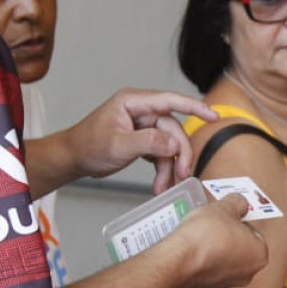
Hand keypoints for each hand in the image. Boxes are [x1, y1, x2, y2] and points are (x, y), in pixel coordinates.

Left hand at [67, 89, 216, 189]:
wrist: (73, 159)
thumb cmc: (87, 145)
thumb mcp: (118, 145)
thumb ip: (148, 142)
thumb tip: (174, 144)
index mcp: (133, 103)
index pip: (169, 101)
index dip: (193, 107)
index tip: (213, 116)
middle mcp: (141, 111)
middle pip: (172, 129)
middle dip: (179, 153)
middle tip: (184, 174)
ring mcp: (143, 126)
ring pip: (169, 144)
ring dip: (171, 166)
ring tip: (167, 186)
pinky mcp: (143, 140)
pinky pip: (161, 153)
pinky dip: (163, 169)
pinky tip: (160, 184)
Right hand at [168, 195, 267, 287]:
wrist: (178, 260)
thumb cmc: (206, 234)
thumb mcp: (225, 206)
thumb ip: (238, 202)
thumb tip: (240, 202)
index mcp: (259, 255)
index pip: (254, 231)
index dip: (239, 219)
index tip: (227, 213)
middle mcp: (247, 274)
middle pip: (240, 246)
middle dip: (227, 233)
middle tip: (214, 221)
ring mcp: (226, 283)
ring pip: (223, 258)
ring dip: (214, 246)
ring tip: (200, 232)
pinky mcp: (206, 287)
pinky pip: (208, 267)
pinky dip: (202, 258)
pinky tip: (192, 247)